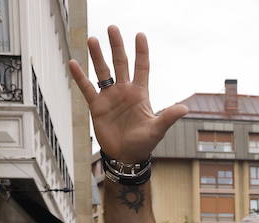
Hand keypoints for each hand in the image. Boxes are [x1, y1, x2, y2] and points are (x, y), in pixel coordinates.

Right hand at [68, 27, 188, 163]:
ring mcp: (110, 97)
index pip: (142, 67)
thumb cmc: (143, 144)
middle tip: (112, 28)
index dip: (141, 51)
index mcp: (140, 94)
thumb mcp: (157, 130)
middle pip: (120, 63)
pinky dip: (80, 77)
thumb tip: (185, 108)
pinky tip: (73, 63)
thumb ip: (168, 117)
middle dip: (116, 46)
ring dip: (97, 56)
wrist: (125, 157)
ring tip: (92, 39)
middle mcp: (124, 91)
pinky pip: (87, 88)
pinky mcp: (97, 106)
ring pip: (103, 71)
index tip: (140, 34)